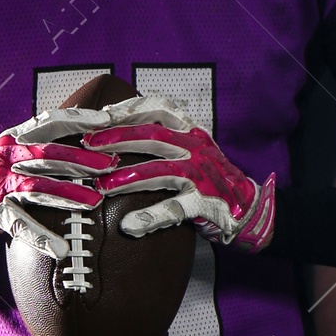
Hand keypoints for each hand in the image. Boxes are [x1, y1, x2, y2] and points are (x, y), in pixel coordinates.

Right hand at [0, 114, 106, 258]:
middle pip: (46, 154)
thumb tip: (93, 133)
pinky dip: (41, 237)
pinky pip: (19, 225)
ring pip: (36, 187)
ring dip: (67, 194)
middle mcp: (6, 157)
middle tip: (110, 166)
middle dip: (80, 160)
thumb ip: (47, 142)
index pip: (49, 123)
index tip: (106, 120)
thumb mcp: (18, 150)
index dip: (77, 120)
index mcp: (15, 138)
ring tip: (94, 201)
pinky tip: (61, 248)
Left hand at [64, 96, 273, 249]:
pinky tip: (129, 226)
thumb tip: (113, 128)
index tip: (101, 113)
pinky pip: (174, 209)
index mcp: (191, 131)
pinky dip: (150, 217)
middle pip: (154, 136)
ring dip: (128, 178)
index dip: (129, 109)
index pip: (159, 109)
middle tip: (88, 145)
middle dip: (119, 138)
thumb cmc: (207, 176)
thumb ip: (161, 137)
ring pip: (161, 171)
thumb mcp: (189, 148)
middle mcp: (197, 148)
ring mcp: (202, 176)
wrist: (247, 206)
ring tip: (101, 186)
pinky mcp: (205, 204)